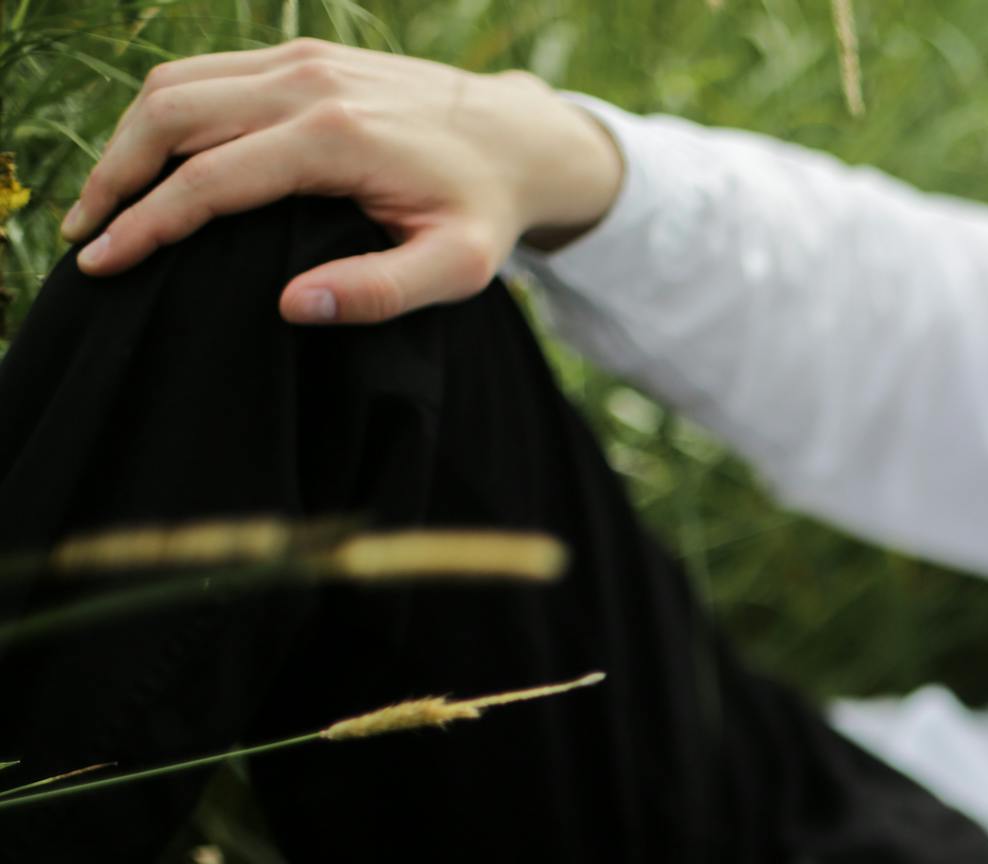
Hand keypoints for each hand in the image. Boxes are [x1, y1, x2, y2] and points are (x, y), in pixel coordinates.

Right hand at [60, 39, 624, 324]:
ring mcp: (300, 60)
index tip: (102, 264)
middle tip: (85, 238)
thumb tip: (294, 306)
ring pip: (175, 86)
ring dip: (126, 141)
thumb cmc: (487, 212)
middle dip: (114, 177)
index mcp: (336, 138)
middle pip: (170, 117)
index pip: (210, 179)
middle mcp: (307, 84)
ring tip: (103, 205)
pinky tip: (149, 164)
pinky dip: (161, 115)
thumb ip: (381, 292)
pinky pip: (206, 75)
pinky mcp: (300, 55)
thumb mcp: (458, 269)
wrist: (524, 136)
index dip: (147, 224)